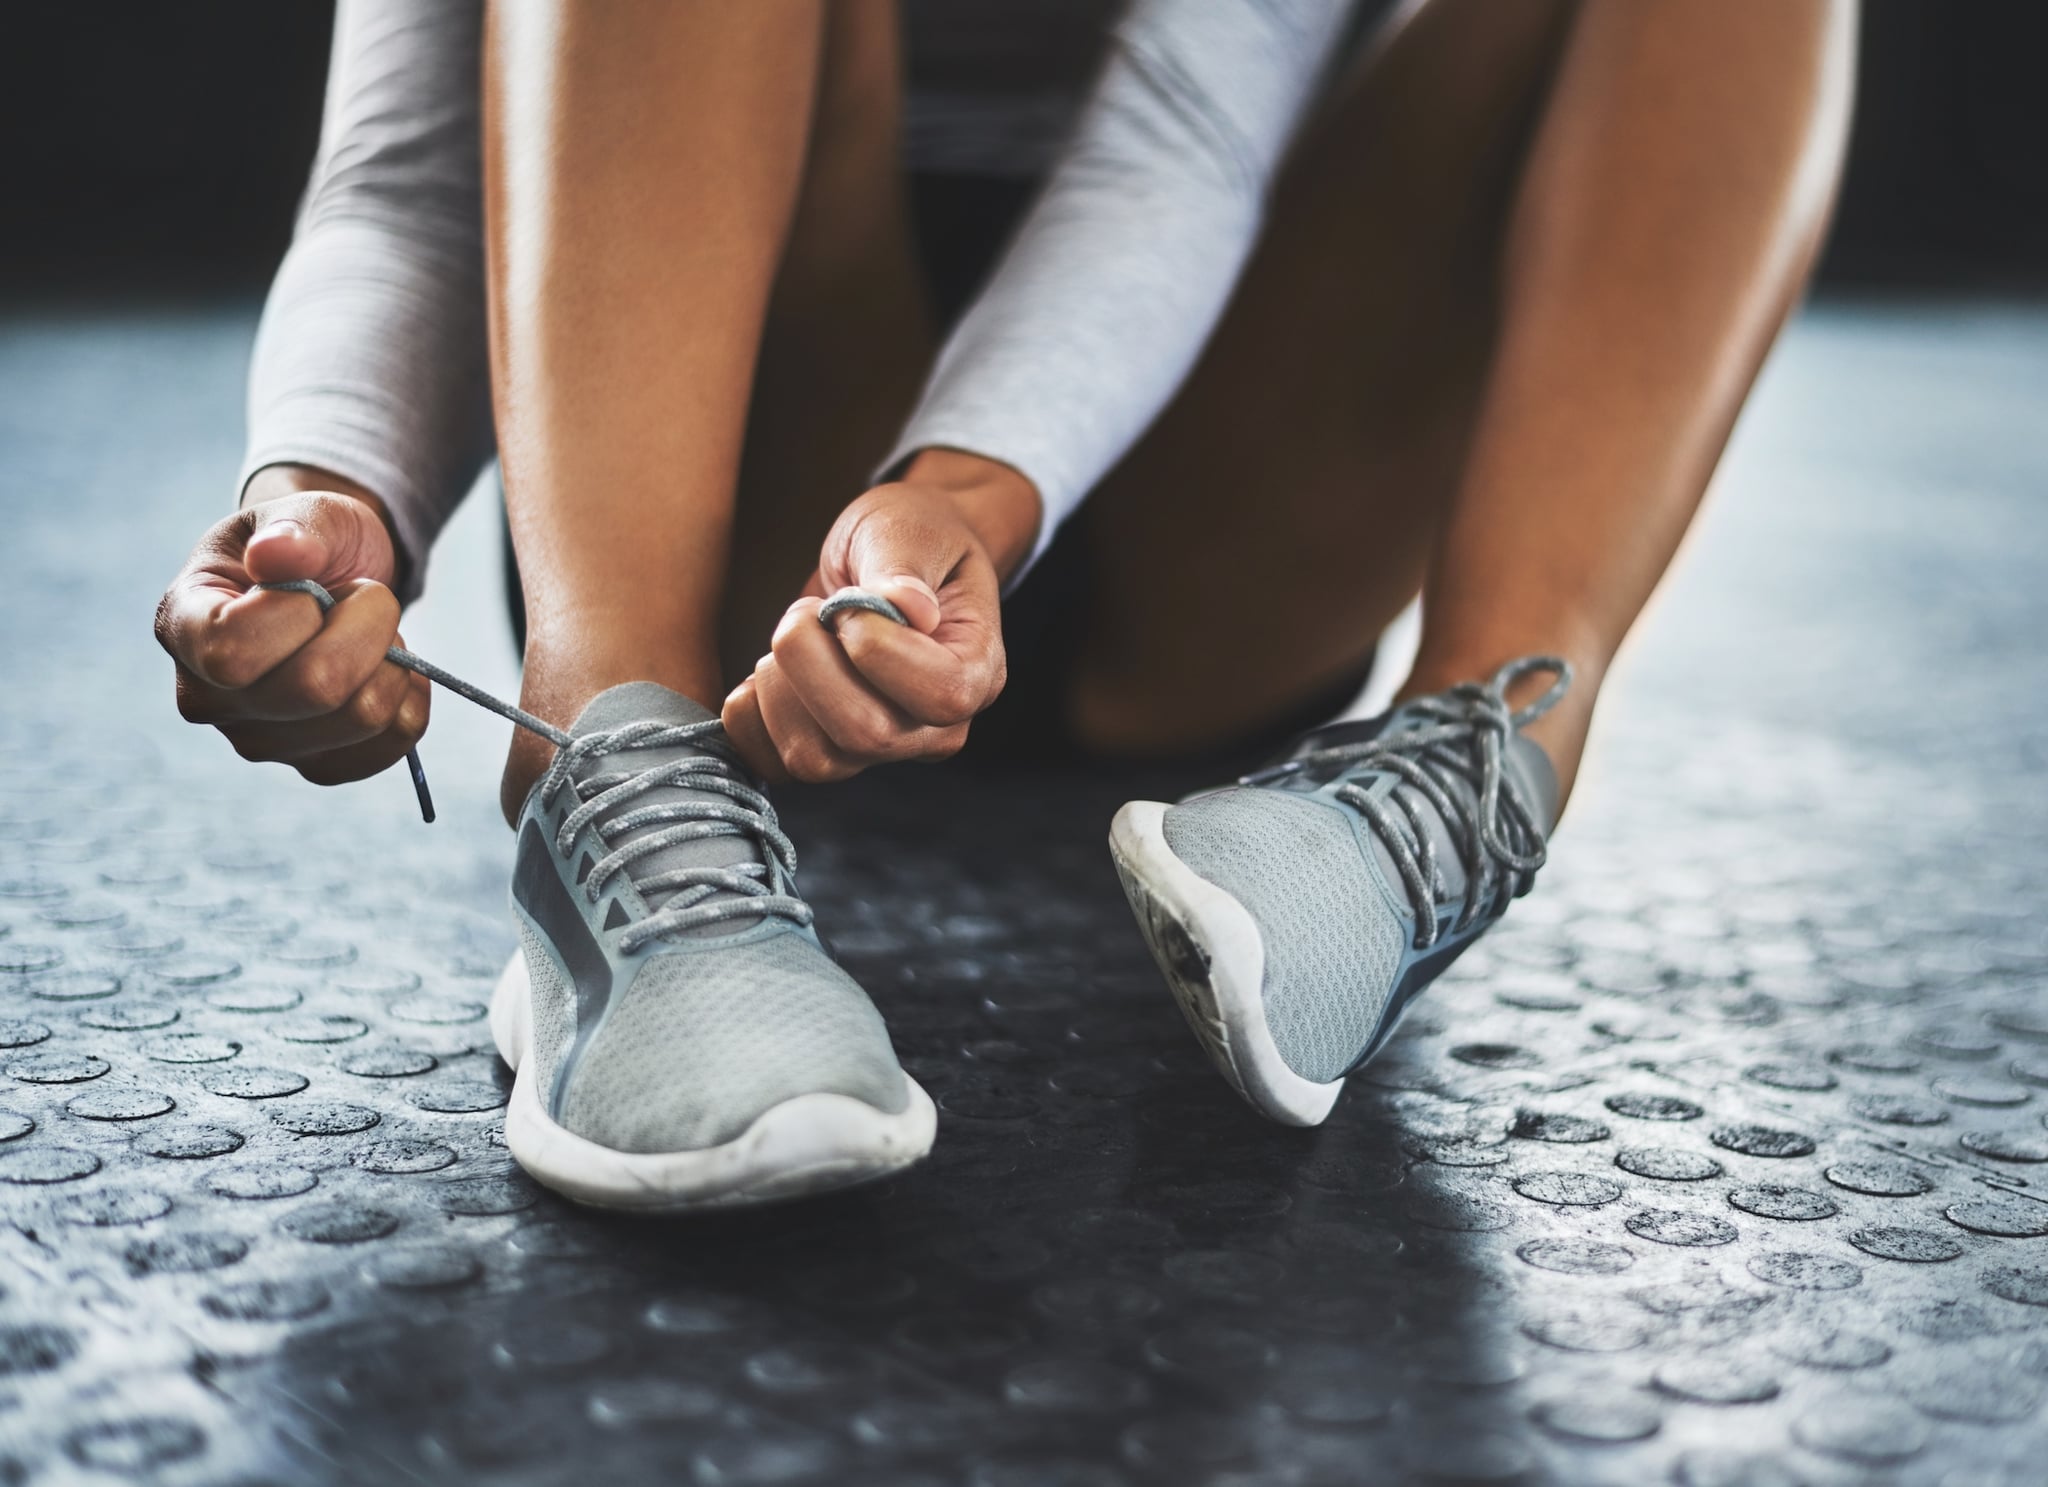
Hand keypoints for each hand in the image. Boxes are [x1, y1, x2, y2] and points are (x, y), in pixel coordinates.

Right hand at [154, 465, 428, 784]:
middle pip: (314, 690)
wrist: (330, 580)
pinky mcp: (314, 765)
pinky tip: (391, 670)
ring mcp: (259, 740)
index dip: (298, 614)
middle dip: (367, 629)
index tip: (314, 583)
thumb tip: (275, 554)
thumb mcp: (303, 512)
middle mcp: (207, 697)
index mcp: (183, 627)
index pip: (233, 653)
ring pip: (362, 718)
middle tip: (365, 597)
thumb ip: (295, 528)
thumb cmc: (306, 544)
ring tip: (369, 632)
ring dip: (392, 662)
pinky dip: (409, 700)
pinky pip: (389, 747)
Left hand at [722, 450, 1040, 781]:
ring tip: (795, 637)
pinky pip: (771, 763)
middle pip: (866, 735)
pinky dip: (749, 716)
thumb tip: (909, 606)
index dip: (878, 649)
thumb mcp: (910, 530)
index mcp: (977, 673)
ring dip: (779, 688)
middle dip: (811, 663)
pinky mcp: (828, 752)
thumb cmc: (913, 539)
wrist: (894, 560)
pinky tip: (767, 671)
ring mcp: (881, 751)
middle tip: (807, 611)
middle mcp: (935, 728)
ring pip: (815, 759)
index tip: (849, 603)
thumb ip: (905, 567)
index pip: (940, 695)